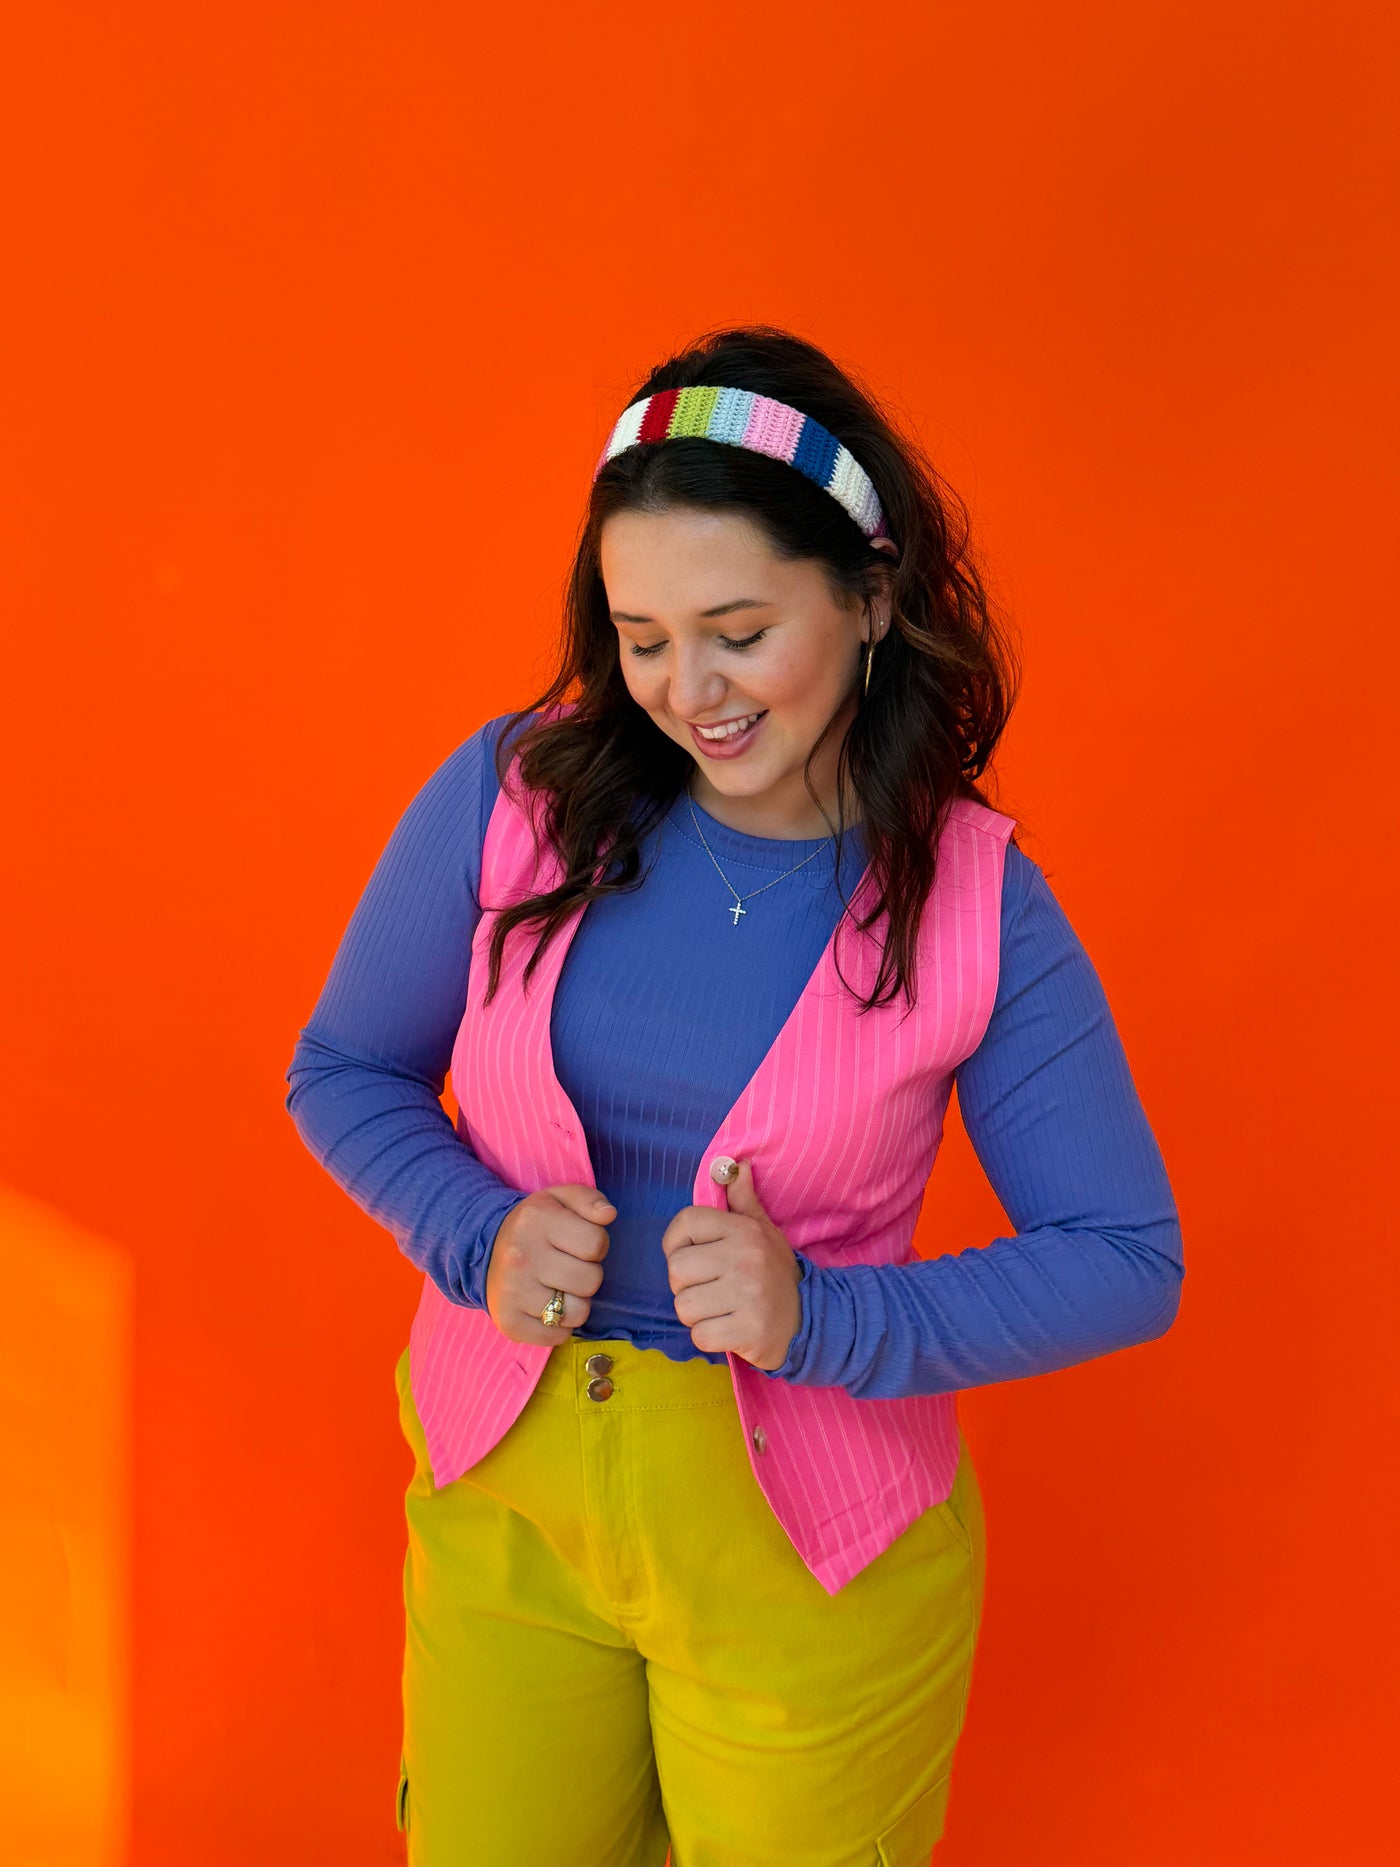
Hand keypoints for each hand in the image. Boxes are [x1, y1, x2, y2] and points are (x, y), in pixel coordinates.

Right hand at [484, 1184, 614, 1346]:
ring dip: (576, 1303)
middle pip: (590, 1281)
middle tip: (569, 1267)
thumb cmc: (535, 1224)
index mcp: (536, 1220)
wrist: (484, 1247)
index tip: (579, 1244)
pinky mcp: (508, 1321)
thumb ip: (589, 1199)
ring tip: (559, 1288)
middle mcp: (521, 1256)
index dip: (596, 1245)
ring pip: (577, 1313)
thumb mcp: (560, 1198)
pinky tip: (547, 1307)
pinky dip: (559, 1327)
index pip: (596, 1244)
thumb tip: (609, 1215)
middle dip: (587, 1274)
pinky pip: (557, 1337)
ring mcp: (512, 1292)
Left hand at [660, 1158, 802, 1370]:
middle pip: (677, 1269)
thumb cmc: (775, 1274)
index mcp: (745, 1231)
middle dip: (685, 1285)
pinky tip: (728, 1329)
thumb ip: (743, 1201)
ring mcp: (748, 1296)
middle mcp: (746, 1259)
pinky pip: (699, 1335)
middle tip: (710, 1289)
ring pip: (684, 1306)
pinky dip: (709, 1337)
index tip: (689, 1256)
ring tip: (721, 1309)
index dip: (674, 1242)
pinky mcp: (749, 1331)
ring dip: (696, 1314)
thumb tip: (737, 1166)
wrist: (813, 1319)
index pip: (685, 1222)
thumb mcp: (763, 1232)